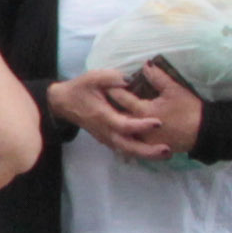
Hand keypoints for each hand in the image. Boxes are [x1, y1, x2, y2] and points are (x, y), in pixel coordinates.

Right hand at [57, 66, 204, 157]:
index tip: (158, 122)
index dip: (141, 125)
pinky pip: (126, 149)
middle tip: (167, 150)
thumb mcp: (93, 77)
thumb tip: (130, 80)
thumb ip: (111, 77)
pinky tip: (154, 151)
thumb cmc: (80, 89)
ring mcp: (107, 138)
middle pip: (129, 147)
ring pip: (128, 151)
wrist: (64, 104)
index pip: (124, 125)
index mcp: (103, 116)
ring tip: (166, 153)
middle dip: (148, 151)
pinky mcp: (109, 139)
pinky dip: (140, 152)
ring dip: (147, 154)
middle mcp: (106, 132)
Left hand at [112, 68, 209, 156]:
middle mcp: (139, 128)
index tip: (104, 82)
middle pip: (118, 115)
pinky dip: (126, 134)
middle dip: (110, 106)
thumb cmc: (190, 109)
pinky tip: (122, 128)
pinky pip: (132, 141)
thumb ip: (157, 77)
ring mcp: (144, 140)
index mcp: (143, 111)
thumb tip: (146, 64)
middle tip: (101, 97)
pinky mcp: (150, 147)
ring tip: (109, 113)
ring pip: (123, 131)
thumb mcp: (174, 89)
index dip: (113, 88)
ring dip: (117, 122)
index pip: (122, 98)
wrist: (204, 132)